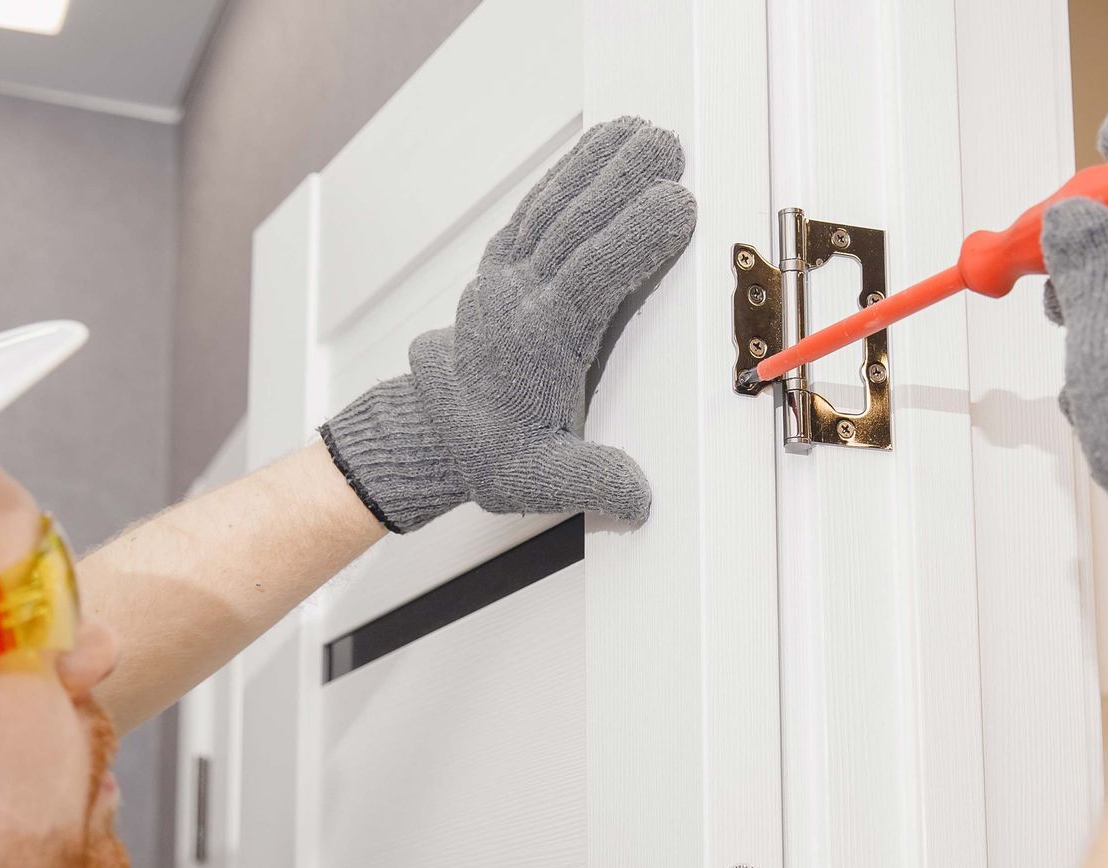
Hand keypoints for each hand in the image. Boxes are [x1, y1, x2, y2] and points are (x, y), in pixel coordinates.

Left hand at [321, 116, 695, 529]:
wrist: (431, 432)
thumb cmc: (487, 451)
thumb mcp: (539, 481)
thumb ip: (593, 482)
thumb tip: (638, 497)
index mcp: (536, 342)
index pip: (589, 278)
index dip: (632, 237)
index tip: (677, 203)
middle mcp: (518, 299)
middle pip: (575, 225)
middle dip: (622, 179)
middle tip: (666, 143)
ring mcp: (507, 277)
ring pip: (554, 205)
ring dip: (597, 163)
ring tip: (639, 129)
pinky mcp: (504, 266)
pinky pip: (537, 208)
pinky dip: (567, 174)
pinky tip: (595, 150)